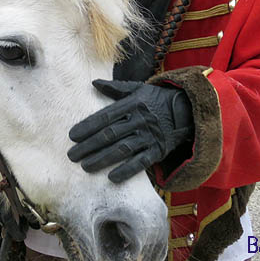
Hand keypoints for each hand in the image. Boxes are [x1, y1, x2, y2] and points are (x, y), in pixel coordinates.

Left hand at [68, 80, 193, 182]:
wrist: (187, 110)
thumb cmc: (156, 99)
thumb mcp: (138, 89)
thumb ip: (115, 88)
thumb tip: (93, 83)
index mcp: (132, 104)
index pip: (105, 116)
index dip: (88, 126)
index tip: (72, 136)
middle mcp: (139, 120)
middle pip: (110, 134)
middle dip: (89, 146)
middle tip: (71, 155)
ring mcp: (149, 136)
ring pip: (122, 149)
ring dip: (102, 159)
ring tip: (85, 166)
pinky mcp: (158, 150)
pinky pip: (141, 162)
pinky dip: (127, 170)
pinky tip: (112, 177)